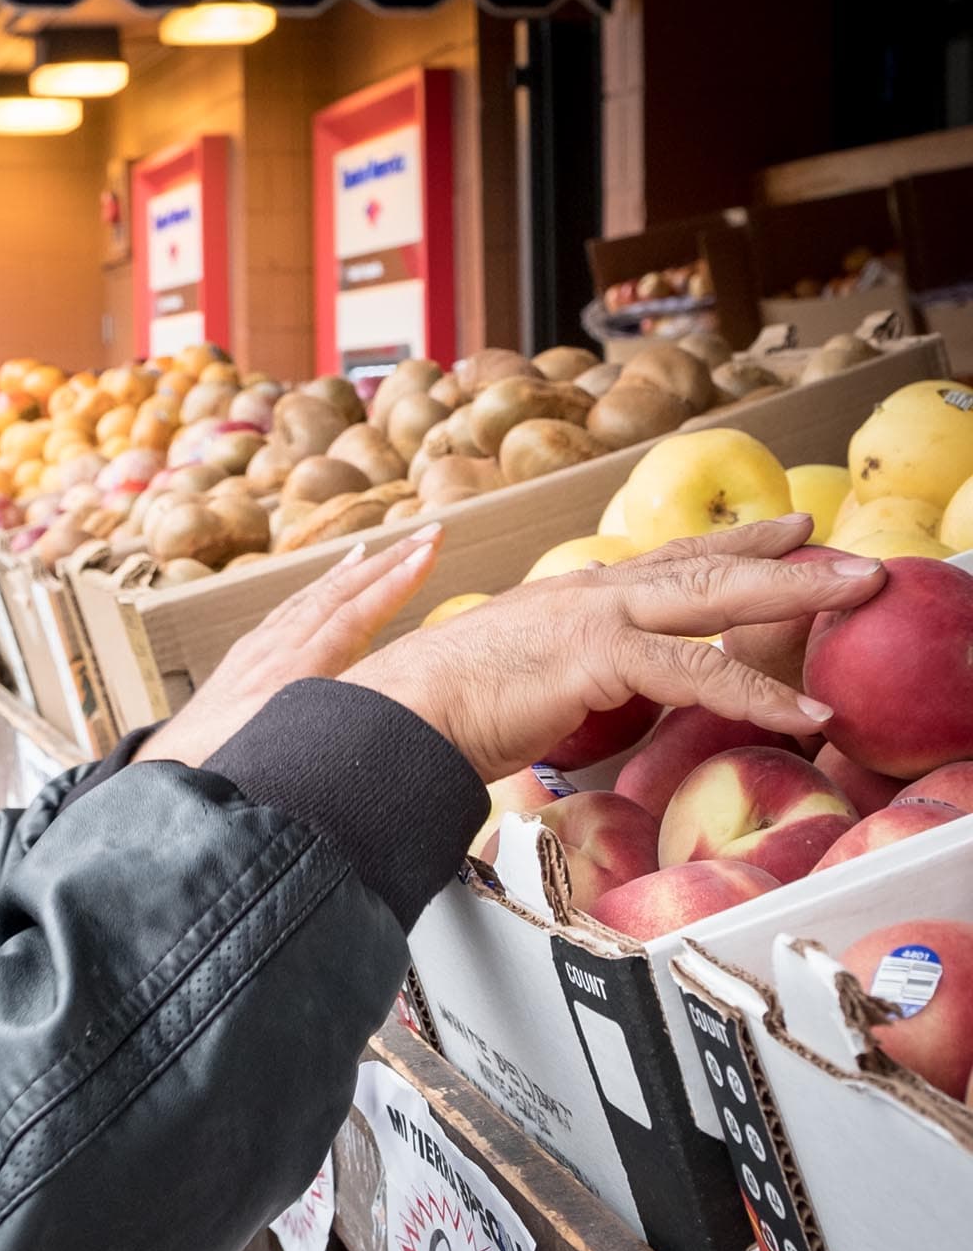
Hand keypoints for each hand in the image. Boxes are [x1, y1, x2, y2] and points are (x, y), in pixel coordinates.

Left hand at [135, 524, 442, 767]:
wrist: (169, 764)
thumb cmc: (226, 765)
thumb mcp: (284, 752)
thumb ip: (326, 726)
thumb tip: (377, 708)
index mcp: (292, 674)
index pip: (354, 616)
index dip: (395, 584)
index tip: (429, 553)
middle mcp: (275, 651)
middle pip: (340, 594)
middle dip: (388, 561)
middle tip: (429, 533)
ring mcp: (258, 648)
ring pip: (313, 596)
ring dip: (354, 570)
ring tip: (383, 548)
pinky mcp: (245, 654)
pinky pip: (289, 609)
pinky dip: (316, 588)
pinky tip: (327, 582)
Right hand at [342, 514, 884, 781]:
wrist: (392, 716)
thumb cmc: (433, 713)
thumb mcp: (512, 689)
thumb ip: (559, 686)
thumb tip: (579, 707)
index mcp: (567, 600)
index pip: (664, 565)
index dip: (727, 549)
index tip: (780, 534)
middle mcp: (586, 594)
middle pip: (704, 565)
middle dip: (784, 557)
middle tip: (850, 555)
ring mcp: (592, 615)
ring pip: (714, 596)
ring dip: (796, 594)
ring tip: (859, 593)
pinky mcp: (597, 654)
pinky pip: (697, 672)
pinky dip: (758, 693)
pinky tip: (804, 711)